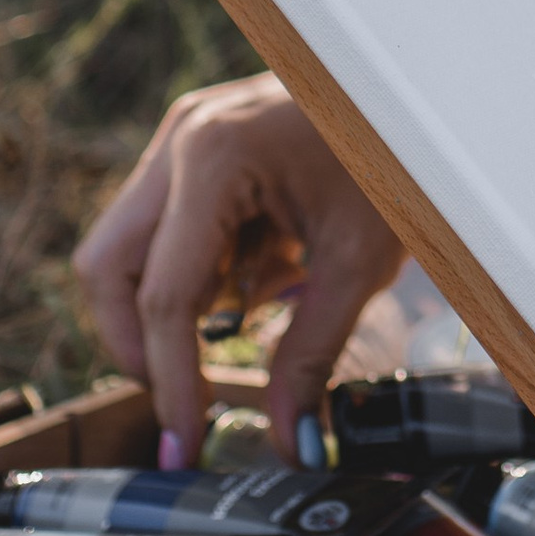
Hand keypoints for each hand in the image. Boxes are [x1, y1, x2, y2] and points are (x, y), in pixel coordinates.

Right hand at [71, 76, 406, 467]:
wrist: (424, 90)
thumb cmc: (398, 160)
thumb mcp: (358, 265)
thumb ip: (311, 357)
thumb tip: (287, 443)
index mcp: (214, 159)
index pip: (165, 296)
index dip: (169, 382)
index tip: (181, 445)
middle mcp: (181, 140)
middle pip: (110, 270)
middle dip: (141, 344)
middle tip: (188, 399)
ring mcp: (183, 136)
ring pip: (129, 249)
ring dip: (174, 302)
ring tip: (260, 306)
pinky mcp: (199, 144)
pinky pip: (169, 226)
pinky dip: (203, 268)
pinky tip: (270, 264)